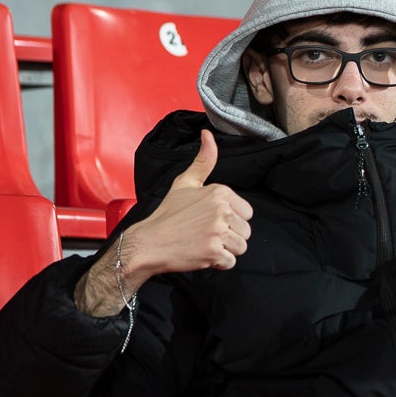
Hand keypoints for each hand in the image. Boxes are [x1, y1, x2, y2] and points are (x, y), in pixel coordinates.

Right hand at [75, 131, 250, 315]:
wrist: (148, 242)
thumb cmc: (168, 214)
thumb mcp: (185, 183)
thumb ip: (204, 161)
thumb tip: (208, 134)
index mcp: (221, 192)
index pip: (247, 213)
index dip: (231, 220)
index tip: (210, 220)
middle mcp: (222, 210)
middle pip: (245, 231)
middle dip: (229, 237)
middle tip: (205, 234)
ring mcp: (218, 231)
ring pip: (241, 247)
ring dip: (225, 250)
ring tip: (204, 243)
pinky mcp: (214, 252)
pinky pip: (231, 262)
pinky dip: (218, 263)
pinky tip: (202, 254)